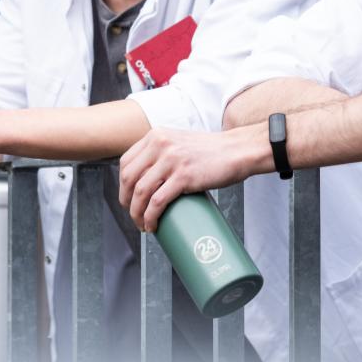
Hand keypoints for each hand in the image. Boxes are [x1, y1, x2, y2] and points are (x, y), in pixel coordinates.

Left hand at [119, 127, 255, 231]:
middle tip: (134, 215)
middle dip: (127, 202)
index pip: (126, 162)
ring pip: (140, 192)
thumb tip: (150, 176)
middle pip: (129, 178)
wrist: (239, 150)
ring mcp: (171, 160)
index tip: (128, 199)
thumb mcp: (180, 142)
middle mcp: (160, 145)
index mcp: (156, 136)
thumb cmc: (213, 151)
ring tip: (143, 224)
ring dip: (137, 213)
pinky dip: (151, 217)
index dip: (122, 185)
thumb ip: (164, 151)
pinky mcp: (184, 176)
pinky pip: (157, 202)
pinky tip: (152, 225)